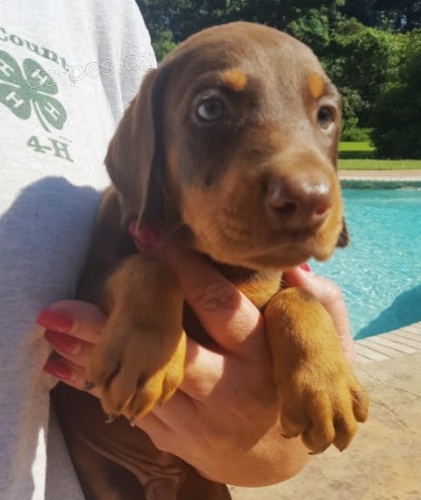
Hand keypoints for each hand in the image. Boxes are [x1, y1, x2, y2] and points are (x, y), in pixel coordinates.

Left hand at [39, 245, 353, 486]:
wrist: (282, 455)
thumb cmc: (298, 386)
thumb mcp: (327, 347)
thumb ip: (323, 305)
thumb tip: (295, 269)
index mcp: (263, 355)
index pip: (219, 303)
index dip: (183, 268)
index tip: (148, 237)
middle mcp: (229, 387)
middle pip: (167, 351)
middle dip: (114, 328)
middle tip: (65, 306)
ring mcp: (201, 419)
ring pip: (141, 383)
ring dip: (94, 357)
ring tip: (55, 329)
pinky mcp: (181, 439)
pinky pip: (137, 409)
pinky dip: (102, 387)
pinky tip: (69, 367)